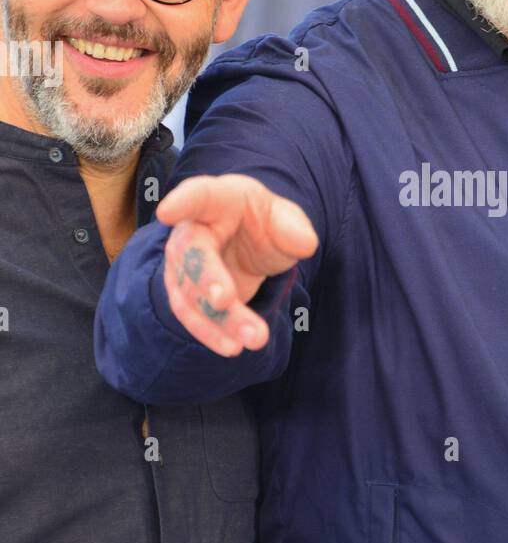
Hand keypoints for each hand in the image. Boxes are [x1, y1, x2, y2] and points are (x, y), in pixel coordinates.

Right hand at [156, 174, 317, 356]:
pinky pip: (192, 315)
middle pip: (191, 252)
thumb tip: (305, 243)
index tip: (167, 211)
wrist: (248, 245)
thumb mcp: (285, 219)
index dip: (183, 202)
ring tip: (253, 339)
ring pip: (191, 292)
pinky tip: (232, 347)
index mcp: (219, 199)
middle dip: (206, 277)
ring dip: (219, 319)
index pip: (199, 195)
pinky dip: (212, 333)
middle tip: (225, 299)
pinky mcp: (184, 293)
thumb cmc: (263, 223)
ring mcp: (182, 262)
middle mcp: (192, 229)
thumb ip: (294, 228)